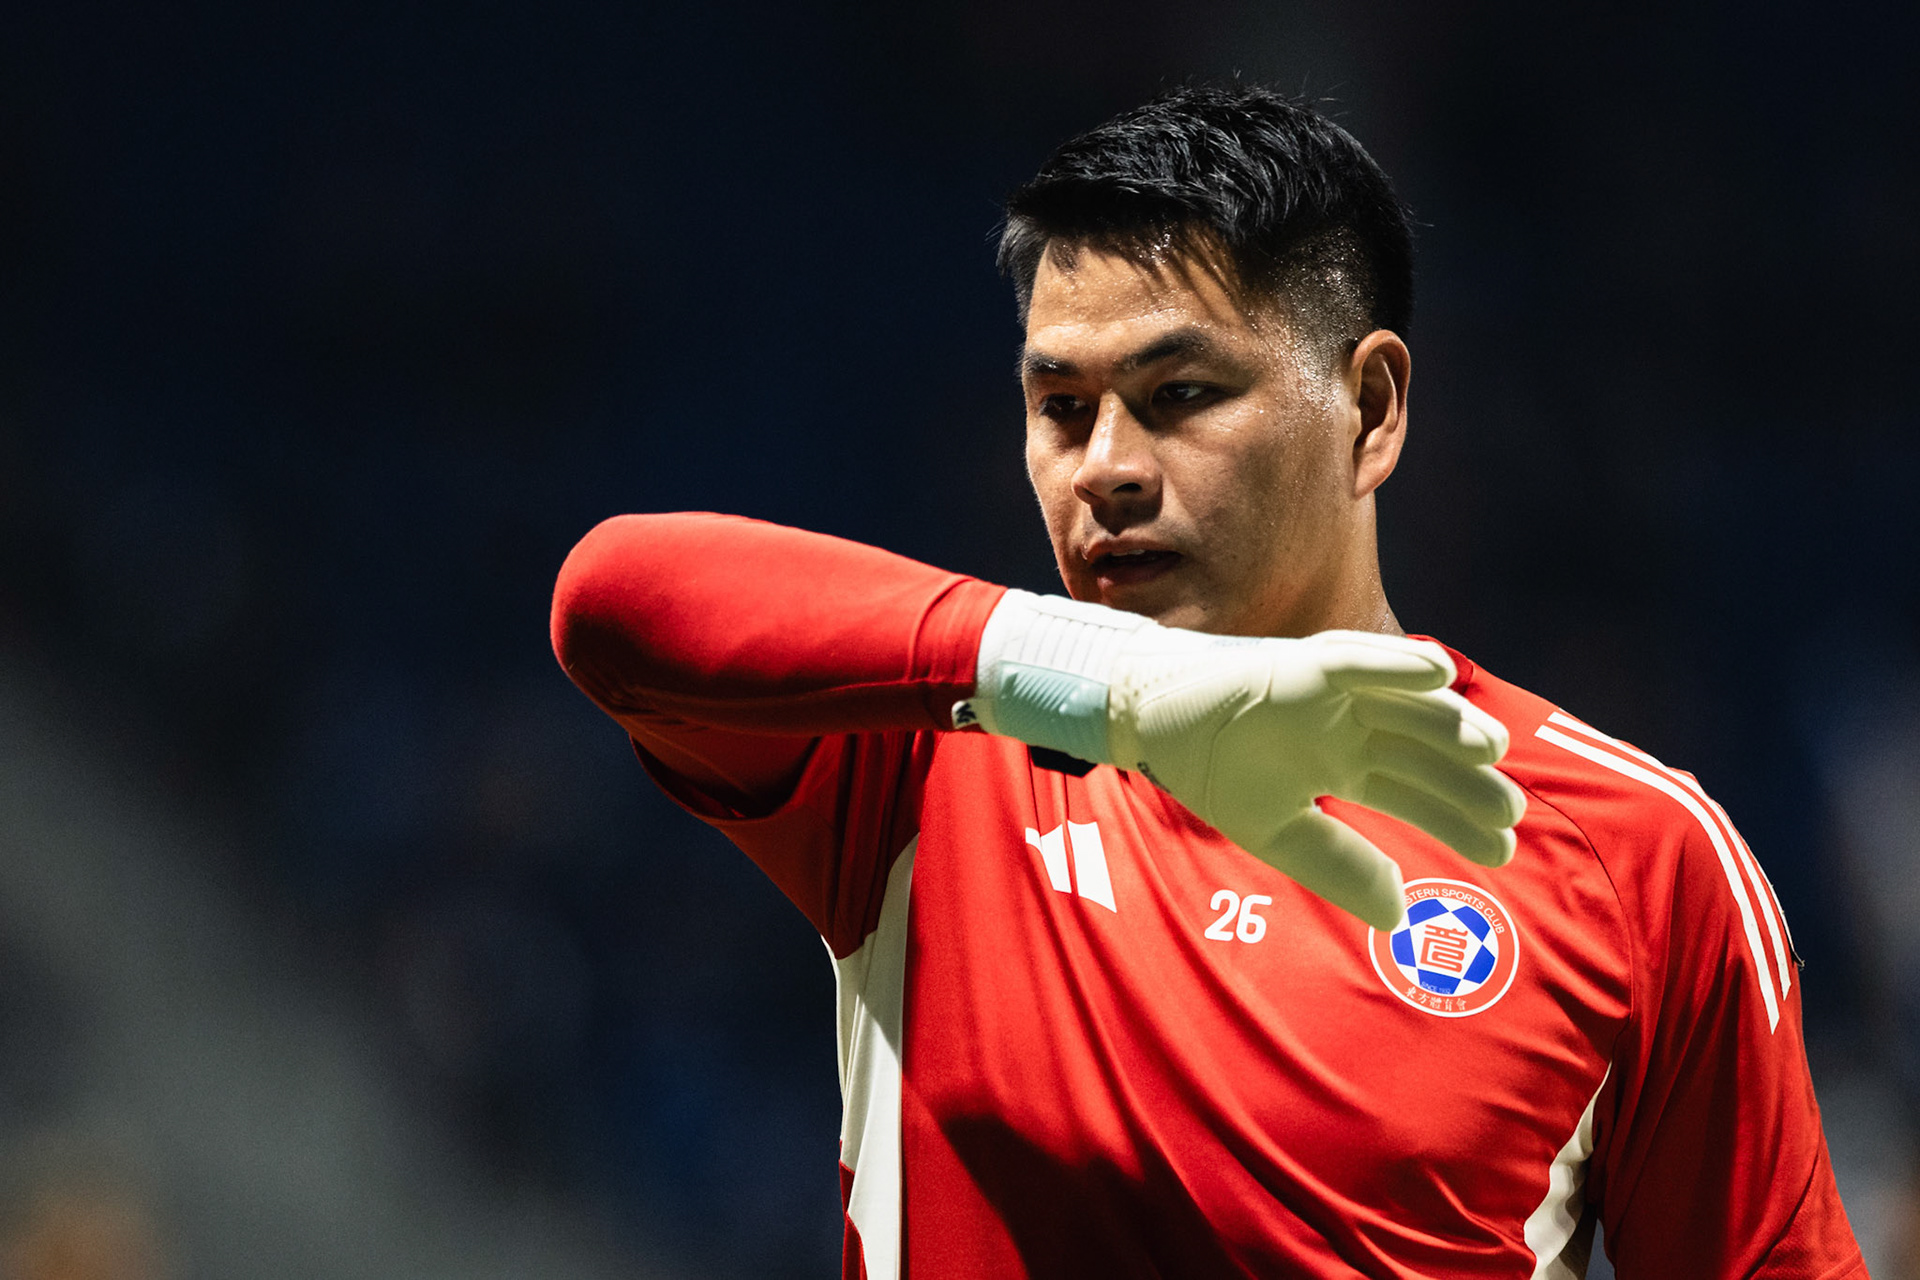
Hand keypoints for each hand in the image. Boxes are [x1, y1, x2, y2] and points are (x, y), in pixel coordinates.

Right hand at [1106, 630, 1524, 928]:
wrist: (1148, 720)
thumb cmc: (1210, 770)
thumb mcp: (1276, 832)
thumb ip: (1335, 866)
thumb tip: (1398, 913)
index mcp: (1343, 764)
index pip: (1413, 792)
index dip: (1456, 819)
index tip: (1501, 851)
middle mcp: (1349, 725)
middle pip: (1422, 751)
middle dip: (1467, 780)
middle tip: (1511, 811)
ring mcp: (1331, 691)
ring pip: (1404, 706)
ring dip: (1448, 722)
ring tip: (1493, 749)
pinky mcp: (1301, 664)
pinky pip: (1356, 661)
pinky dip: (1396, 664)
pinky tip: (1438, 674)